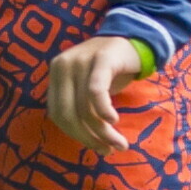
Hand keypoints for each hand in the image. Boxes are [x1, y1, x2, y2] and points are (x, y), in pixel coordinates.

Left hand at [42, 33, 155, 149]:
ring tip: (119, 144)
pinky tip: (113, 120)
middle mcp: (63, 65)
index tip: (95, 147)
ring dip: (103, 131)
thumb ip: (81, 108)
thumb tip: (91, 144)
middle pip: (68, 113)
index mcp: (56, 74)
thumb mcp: (88, 87)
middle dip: (88, 137)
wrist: (134, 39)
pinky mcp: (101, 58)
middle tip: (108, 150)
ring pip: (85, 107)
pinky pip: (96, 91)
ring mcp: (81, 59)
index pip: (57, 113)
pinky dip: (103, 110)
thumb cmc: (110, 69)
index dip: (75, 135)